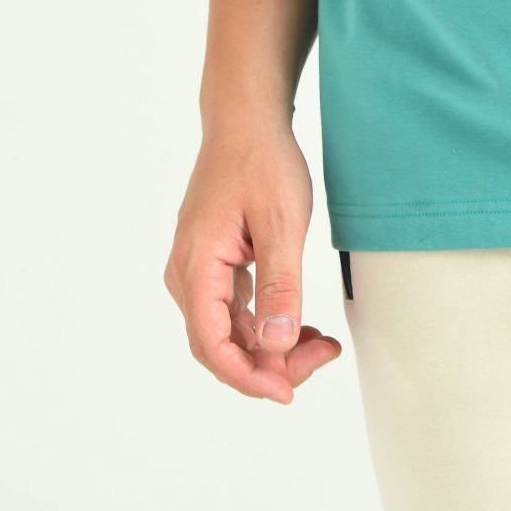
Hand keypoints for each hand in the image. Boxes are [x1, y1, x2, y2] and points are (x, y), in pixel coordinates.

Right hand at [164, 121, 343, 402]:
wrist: (247, 120)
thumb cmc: (262, 162)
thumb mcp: (281, 224)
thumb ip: (280, 286)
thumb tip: (274, 345)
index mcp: (196, 268)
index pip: (212, 345)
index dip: (248, 377)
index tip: (288, 391)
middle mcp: (188, 275)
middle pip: (221, 345)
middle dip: (270, 364)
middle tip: (322, 357)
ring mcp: (200, 270)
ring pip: (231, 331)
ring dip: (272, 346)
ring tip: (321, 344)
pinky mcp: (216, 265)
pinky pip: (236, 310)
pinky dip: (268, 323)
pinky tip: (302, 327)